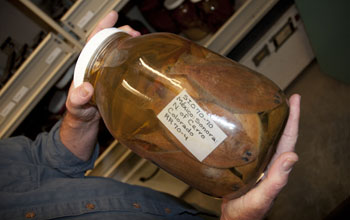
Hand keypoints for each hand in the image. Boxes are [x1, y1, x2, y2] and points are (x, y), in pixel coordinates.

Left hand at [60, 11, 140, 160]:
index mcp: (87, 71)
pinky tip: (142, 62)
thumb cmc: (78, 120)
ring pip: (119, 56)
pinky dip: (133, 62)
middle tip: (134, 31)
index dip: (103, 27)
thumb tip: (85, 88)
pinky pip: (125, 70)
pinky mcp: (117, 87)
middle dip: (121, 34)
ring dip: (128, 46)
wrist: (85, 133)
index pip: (93, 42)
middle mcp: (98, 71)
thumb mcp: (76, 109)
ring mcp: (108, 78)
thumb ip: (77, 100)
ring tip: (140, 41)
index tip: (113, 16)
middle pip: (108, 45)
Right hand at [221, 94, 300, 219]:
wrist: (232, 218)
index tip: (295, 99)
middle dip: (284, 114)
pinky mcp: (246, 163)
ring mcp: (258, 162)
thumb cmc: (247, 212)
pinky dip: (250, 131)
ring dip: (268, 121)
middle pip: (280, 133)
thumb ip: (277, 180)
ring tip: (264, 104)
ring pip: (266, 137)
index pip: (289, 138)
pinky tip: (241, 124)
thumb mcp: (262, 197)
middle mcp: (270, 161)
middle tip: (282, 95)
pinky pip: (251, 143)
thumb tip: (293, 155)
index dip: (293, 118)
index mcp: (276, 167)